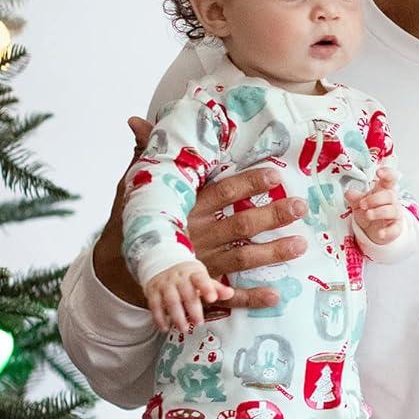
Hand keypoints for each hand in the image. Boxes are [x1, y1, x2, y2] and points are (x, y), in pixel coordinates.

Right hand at [95, 118, 307, 310]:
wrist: (117, 270)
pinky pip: (228, 296)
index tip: (275, 174)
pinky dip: (251, 298)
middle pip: (239, 225)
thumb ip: (144, 155)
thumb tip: (138, 121)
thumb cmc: (134, 222)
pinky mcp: (200, 289)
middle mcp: (197, 236)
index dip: (248, 183)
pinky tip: (276, 295)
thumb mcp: (135, 188)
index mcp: (185, 209)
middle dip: (271, 216)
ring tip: (301, 245)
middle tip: (300, 207)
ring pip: (241, 258)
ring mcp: (201, 264)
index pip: (222, 193)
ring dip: (272, 253)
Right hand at [144, 260, 234, 333]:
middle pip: (186, 293)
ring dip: (177, 316)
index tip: (212, 298)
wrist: (162, 263)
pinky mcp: (152, 291)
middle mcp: (178, 278)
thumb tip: (230, 294)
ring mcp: (164, 284)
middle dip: (193, 309)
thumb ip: (216, 288)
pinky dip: (159, 318)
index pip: (201, 279)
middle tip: (199, 322)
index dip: (206, 288)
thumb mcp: (202, 278)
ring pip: (170, 301)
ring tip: (184, 328)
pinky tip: (165, 327)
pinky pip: (154, 305)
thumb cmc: (187, 276)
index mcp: (193, 274)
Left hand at [346, 164, 404, 245]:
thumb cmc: (369, 211)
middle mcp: (392, 201)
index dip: (387, 173)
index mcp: (383, 190)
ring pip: (392, 210)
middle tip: (362, 204)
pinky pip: (394, 229)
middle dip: (374, 199)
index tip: (379, 172)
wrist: (374, 230)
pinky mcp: (396, 228)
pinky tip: (380, 232)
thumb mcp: (358, 202)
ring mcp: (395, 214)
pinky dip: (387, 231)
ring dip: (379, 212)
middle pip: (389, 195)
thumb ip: (353, 197)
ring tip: (368, 214)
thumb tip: (348, 192)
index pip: (390, 178)